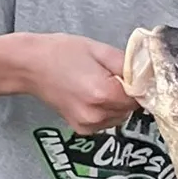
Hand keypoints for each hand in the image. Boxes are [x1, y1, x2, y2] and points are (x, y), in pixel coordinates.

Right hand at [19, 33, 135, 133]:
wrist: (30, 66)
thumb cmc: (61, 52)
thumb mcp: (99, 49)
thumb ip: (127, 64)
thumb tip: (147, 74)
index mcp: (103, 93)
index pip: (139, 96)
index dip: (139, 84)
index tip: (134, 74)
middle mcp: (96, 114)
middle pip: (130, 108)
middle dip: (127, 93)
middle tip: (110, 74)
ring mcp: (88, 124)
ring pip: (120, 115)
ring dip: (117, 102)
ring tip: (98, 83)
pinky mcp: (81, 129)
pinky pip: (106, 121)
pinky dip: (105, 109)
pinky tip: (90, 94)